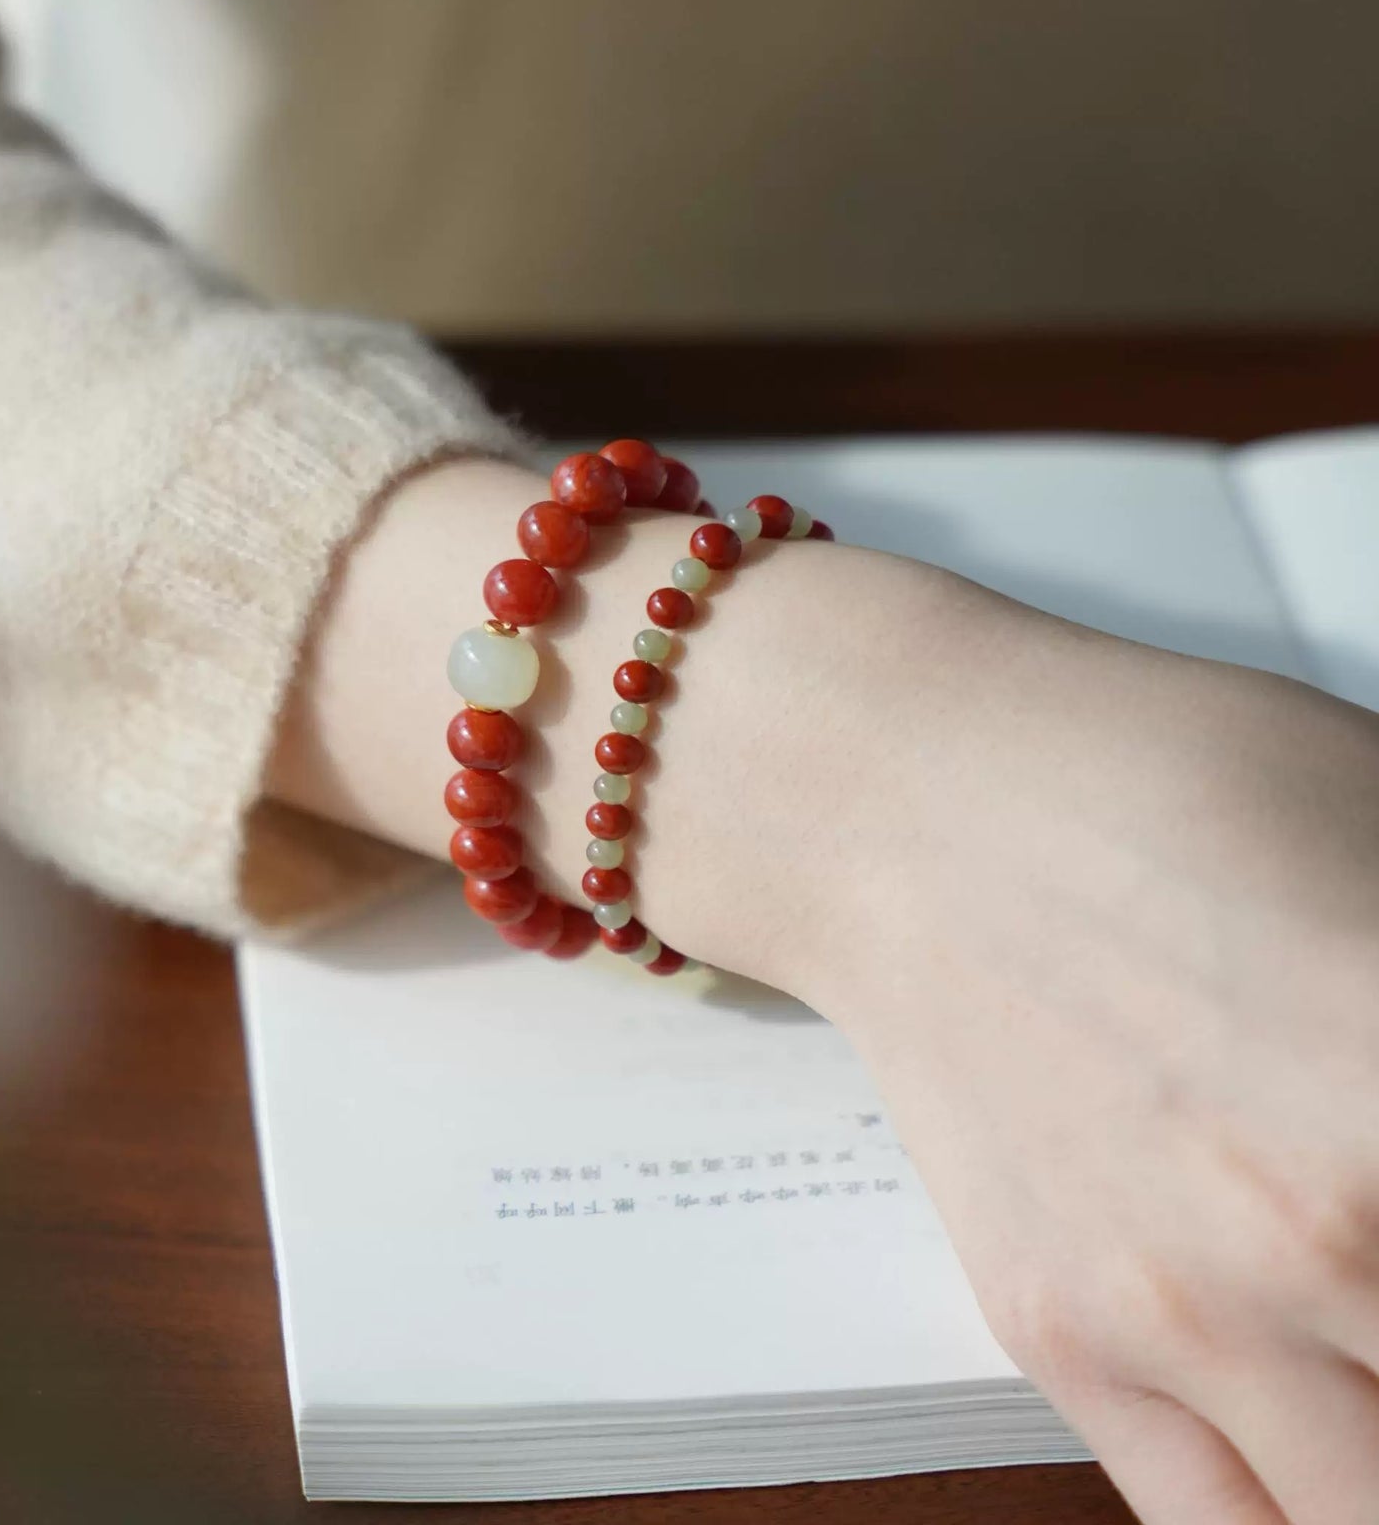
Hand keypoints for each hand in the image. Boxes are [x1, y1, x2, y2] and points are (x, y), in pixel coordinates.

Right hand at [274, 458, 1378, 1522]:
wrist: (900, 804)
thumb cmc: (1145, 780)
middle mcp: (1319, 1245)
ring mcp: (1176, 1316)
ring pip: (1360, 1509)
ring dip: (1378, 1438)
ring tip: (1354, 1341)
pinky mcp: (1060, 1337)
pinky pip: (1216, 1521)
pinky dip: (1288, 1499)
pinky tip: (1307, 1424)